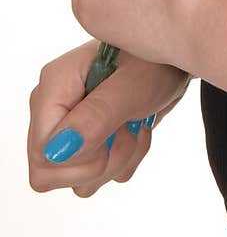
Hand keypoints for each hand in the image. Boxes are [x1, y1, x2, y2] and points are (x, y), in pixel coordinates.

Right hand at [28, 40, 189, 198]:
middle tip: (128, 130)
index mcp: (53, 87)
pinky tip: (137, 131)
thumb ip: (97, 116)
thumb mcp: (133, 86)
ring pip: (77, 179)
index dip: (79, 158)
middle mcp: (53, 109)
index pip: (42, 153)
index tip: (111, 134)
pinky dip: (123, 161)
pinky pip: (94, 176)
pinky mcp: (86, 141)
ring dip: (116, 161)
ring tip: (136, 127)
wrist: (174, 57)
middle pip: (53, 172)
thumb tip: (57, 151)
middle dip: (100, 163)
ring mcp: (69, 127)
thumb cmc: (156, 61)